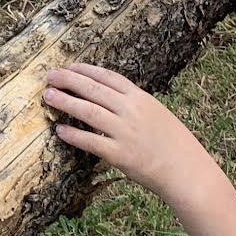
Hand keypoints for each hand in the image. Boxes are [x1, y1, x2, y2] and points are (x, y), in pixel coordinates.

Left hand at [42, 63, 203, 200]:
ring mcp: (125, 132)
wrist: (186, 169)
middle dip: (69, 80)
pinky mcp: (120, 155)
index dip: (86, 70)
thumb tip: (108, 97)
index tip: (69, 66)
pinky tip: (60, 131)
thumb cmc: (173, 142)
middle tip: (50, 76)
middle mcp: (131, 111)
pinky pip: (91, 142)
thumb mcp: (156, 112)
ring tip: (48, 96)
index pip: (108, 77)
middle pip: (93, 89)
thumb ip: (133, 104)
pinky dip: (74, 135)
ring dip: (66, 102)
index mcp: (141, 98)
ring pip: (88, 112)